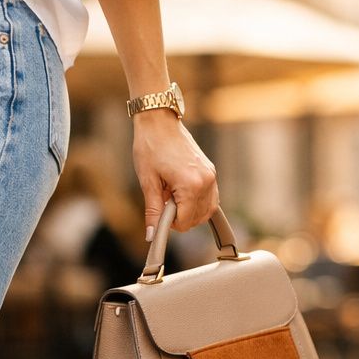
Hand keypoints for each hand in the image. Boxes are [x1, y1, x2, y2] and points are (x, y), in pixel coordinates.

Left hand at [131, 111, 218, 238]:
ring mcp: (211, 175)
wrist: (160, 122)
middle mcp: (206, 181)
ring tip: (172, 197)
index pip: (186, 222)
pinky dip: (198, 203)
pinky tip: (182, 194)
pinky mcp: (211, 171)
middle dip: (180, 218)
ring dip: (190, 212)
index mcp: (191, 185)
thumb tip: (151, 236)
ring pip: (207, 210)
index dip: (170, 224)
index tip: (159, 212)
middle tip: (164, 203)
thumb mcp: (148, 182)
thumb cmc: (151, 147)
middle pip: (198, 219)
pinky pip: (211, 198)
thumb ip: (152, 211)